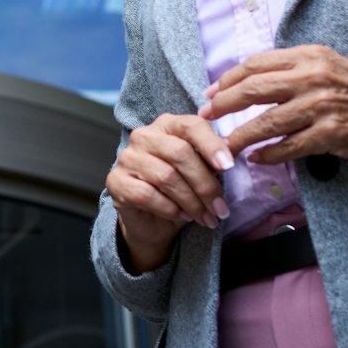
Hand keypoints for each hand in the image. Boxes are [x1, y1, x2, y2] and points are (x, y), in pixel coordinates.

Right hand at [104, 113, 229, 272]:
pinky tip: (181, 216)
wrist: (153, 222)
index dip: (211, 144)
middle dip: (205, 185)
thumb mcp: (202, 173)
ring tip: (206, 218)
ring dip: (192, 202)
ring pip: (166, 177)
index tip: (229, 166)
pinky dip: (170, 209)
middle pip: (180, 153)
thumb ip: (213, 160)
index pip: (190, 125)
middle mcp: (144, 136)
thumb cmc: (181, 191)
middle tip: (221, 209)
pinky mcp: (115, 182)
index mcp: (167, 125)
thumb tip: (232, 152)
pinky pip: (147, 195)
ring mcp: (127, 158)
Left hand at [199, 44, 347, 169]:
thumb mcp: (333, 67)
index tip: (212, 91)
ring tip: (224, 145)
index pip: (256, 63)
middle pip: (252, 89)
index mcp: (311, 56)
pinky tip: (257, 159)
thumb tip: (258, 81)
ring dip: (240, 135)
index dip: (228, 78)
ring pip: (265, 121)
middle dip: (222, 104)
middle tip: (205, 116)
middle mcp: (313, 76)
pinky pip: (289, 146)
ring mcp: (322, 105)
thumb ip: (298, 71)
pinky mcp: (332, 133)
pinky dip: (269, 154)